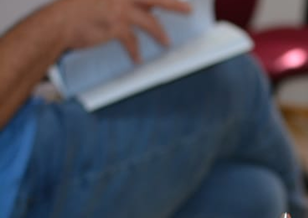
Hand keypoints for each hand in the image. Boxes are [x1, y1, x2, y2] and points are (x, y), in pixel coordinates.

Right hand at [53, 0, 192, 62]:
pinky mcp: (117, 26)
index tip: (178, 3)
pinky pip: (133, 42)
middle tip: (188, 10)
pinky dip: (135, 52)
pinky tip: (137, 59)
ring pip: (150, 21)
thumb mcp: (96, 0)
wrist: (58, 23)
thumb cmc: (73, 11)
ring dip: (160, 34)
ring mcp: (120, 9)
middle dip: (174, 4)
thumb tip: (141, 9)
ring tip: (166, 43)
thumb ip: (119, 2)